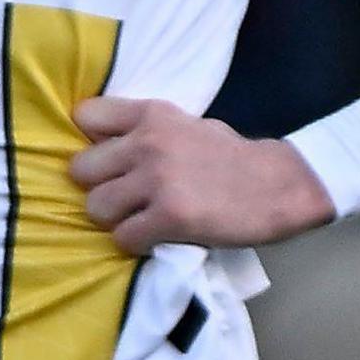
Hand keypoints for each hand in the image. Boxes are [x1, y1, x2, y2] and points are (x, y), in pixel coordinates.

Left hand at [67, 97, 335, 254]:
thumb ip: (149, 130)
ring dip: (115, 220)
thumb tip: (108, 143)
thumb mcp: (189, 125)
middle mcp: (148, 143)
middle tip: (124, 199)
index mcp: (153, 115)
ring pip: (95, 208)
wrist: (279, 186)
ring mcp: (158, 181)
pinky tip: (157, 238)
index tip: (110, 159)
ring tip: (140, 221)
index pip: (86, 116)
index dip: (92, 142)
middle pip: (80, 170)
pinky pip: (123, 238)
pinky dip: (136, 244)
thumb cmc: (234, 158)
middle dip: (99, 187)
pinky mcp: (170, 217)